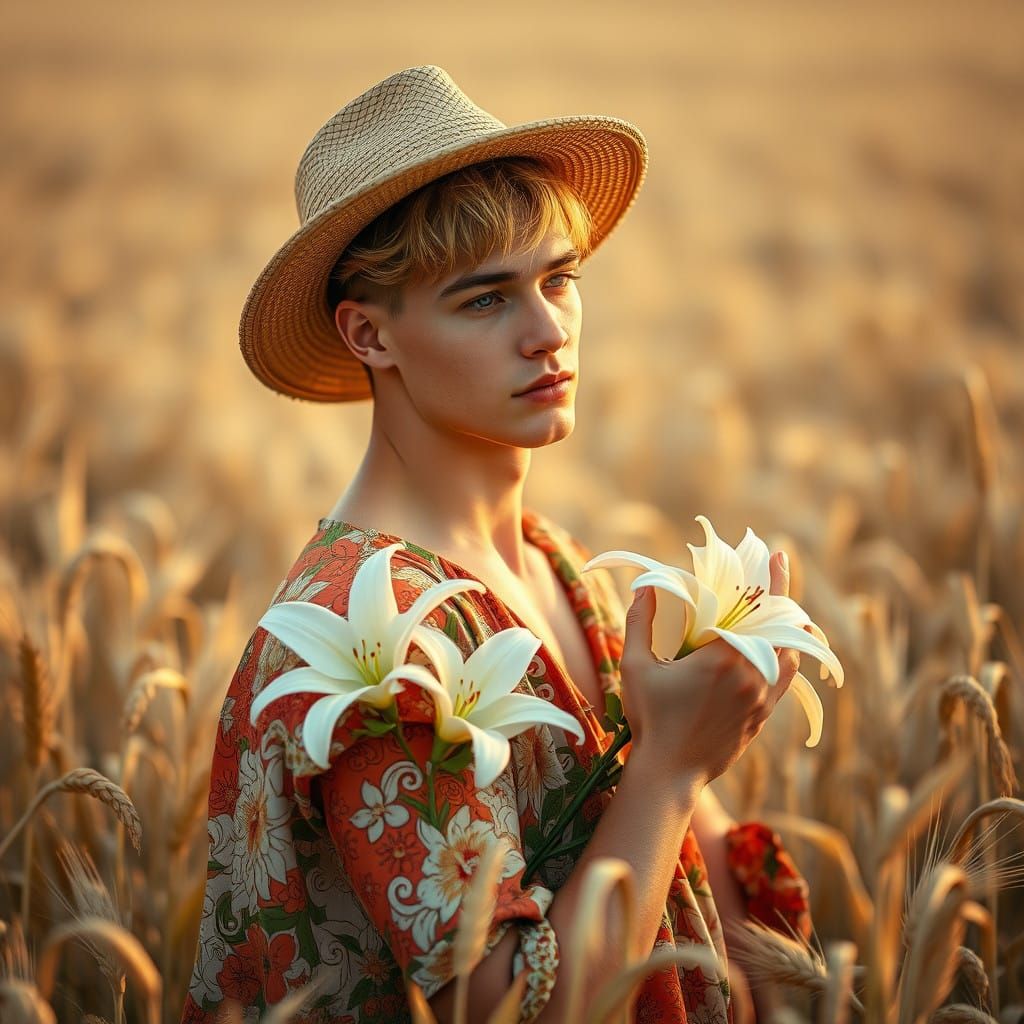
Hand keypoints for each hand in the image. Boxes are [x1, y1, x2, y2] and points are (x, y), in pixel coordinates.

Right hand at [619, 550, 798, 785]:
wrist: (670, 773)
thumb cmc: (649, 719)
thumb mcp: (637, 667)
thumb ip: (640, 623)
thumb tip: (645, 587)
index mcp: (722, 658)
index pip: (753, 610)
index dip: (768, 581)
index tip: (776, 555)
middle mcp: (751, 675)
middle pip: (775, 626)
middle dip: (780, 593)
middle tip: (777, 566)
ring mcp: (762, 697)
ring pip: (787, 651)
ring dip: (788, 624)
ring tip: (784, 602)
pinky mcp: (763, 715)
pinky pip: (787, 678)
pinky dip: (790, 655)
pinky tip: (787, 644)